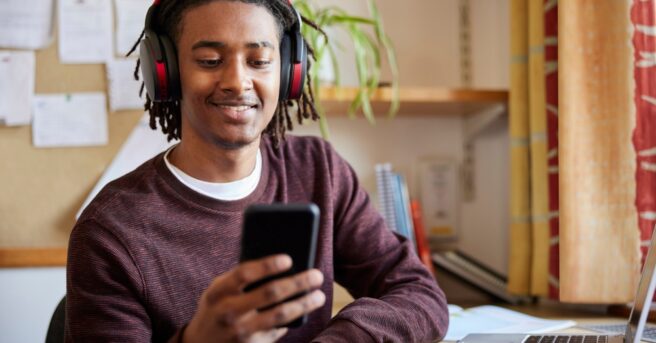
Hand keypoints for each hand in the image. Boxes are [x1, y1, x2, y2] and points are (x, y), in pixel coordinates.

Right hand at [183, 254, 324, 342]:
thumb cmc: (217, 308)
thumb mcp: (219, 291)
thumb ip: (241, 279)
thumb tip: (282, 266)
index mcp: (218, 291)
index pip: (244, 273)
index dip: (267, 265)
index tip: (289, 259)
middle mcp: (228, 312)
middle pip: (270, 293)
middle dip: (298, 283)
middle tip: (317, 275)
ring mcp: (240, 332)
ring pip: (280, 315)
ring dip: (304, 304)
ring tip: (319, 296)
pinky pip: (277, 330)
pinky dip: (294, 319)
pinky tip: (305, 310)